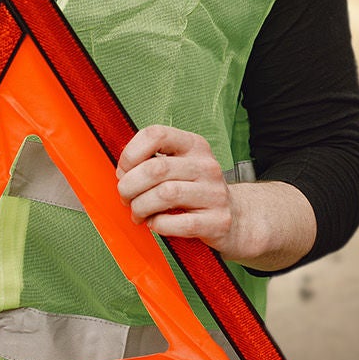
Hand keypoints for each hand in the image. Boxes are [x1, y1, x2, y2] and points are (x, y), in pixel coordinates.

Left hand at [115, 124, 236, 247]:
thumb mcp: (180, 167)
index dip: (130, 153)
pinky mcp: (217, 221)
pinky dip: (159, 225)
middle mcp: (206, 165)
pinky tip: (156, 224)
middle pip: (155, 169)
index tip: (123, 171)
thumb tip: (121, 173)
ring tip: (138, 214)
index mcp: (193, 145)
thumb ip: (151, 163)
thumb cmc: (197, 191)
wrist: (237, 217)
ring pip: (164, 195)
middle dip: (129, 186)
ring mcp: (214, 193)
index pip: (156, 134)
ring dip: (141, 207)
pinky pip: (179, 223)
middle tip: (125, 197)